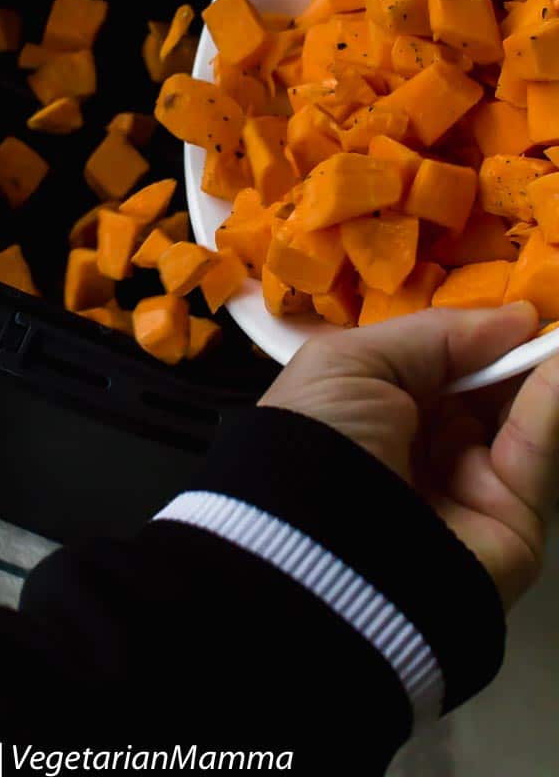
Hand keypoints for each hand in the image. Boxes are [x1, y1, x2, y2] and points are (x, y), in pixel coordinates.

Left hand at [259, 303, 558, 608]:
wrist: (321, 549)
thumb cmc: (321, 435)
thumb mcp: (354, 363)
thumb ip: (436, 336)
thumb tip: (515, 317)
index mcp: (372, 413)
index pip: (436, 367)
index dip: (474, 336)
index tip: (516, 307)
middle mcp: (420, 450)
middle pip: (482, 391)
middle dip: (511, 352)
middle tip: (545, 316)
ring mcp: (468, 488)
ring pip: (517, 418)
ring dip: (538, 372)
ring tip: (555, 333)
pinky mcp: (512, 522)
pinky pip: (534, 451)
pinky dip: (549, 404)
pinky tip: (558, 364)